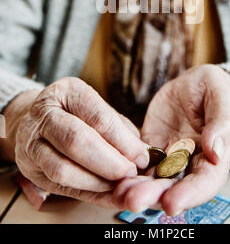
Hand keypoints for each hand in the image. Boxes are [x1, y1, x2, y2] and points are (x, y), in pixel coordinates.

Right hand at [12, 77, 148, 207]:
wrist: (35, 120)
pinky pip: (58, 187)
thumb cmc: (75, 113)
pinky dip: (87, 193)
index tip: (142, 156)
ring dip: (97, 181)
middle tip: (131, 172)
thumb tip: (144, 153)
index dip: (122, 140)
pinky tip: (108, 194)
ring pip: (62, 169)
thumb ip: (119, 129)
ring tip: (119, 184)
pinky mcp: (28, 169)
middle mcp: (44, 113)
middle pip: (77, 140)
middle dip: (109, 162)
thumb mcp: (96, 108)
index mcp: (67, 91)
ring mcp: (31, 142)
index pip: (97, 116)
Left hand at [113, 65, 229, 215]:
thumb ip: (222, 122)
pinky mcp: (150, 149)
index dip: (189, 195)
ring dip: (137, 189)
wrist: (192, 83)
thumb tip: (215, 151)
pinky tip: (113, 178)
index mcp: (214, 155)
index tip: (172, 203)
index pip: (205, 182)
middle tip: (134, 200)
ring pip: (153, 180)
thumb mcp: (221, 96)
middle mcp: (191, 163)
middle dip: (154, 196)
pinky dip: (127, 173)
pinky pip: (138, 164)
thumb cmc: (213, 87)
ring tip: (120, 192)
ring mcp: (169, 158)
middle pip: (174, 187)